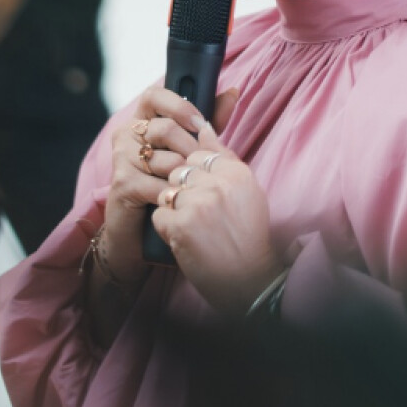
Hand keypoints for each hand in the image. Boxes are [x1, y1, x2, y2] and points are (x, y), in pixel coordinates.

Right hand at [101, 84, 213, 286]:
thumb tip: (233, 91)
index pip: (154, 95)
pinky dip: (174, 194)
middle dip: (191, 150)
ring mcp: (121, 159)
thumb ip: (210, 124)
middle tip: (203, 169)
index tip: (200, 123)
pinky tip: (179, 202)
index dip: (178, 105)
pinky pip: (157, 183)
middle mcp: (127, 135)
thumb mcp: (193, 152)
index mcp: (142, 122)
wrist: (143, 234)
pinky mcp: (122, 183)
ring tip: (190, 190)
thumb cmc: (169, 188)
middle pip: (163, 128)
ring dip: (184, 177)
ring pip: (164, 158)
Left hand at [152, 112, 284, 317]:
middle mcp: (219, 183)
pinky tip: (185, 240)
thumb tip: (202, 127)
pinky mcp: (180, 224)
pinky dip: (167, 228)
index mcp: (237, 173)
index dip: (195, 171)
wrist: (247, 279)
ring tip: (194, 228)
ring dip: (174, 209)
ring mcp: (198, 203)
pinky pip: (158, 214)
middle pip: (181, 169)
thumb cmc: (247, 236)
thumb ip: (224, 158)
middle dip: (183, 189)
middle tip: (198, 214)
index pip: (201, 153)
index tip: (201, 190)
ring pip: (167, 190)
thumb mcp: (247, 192)